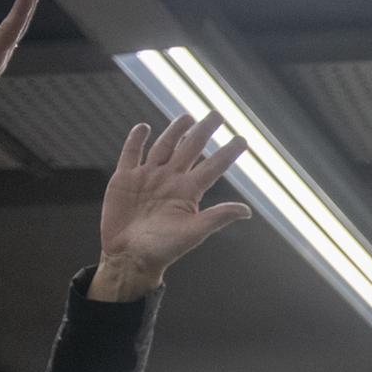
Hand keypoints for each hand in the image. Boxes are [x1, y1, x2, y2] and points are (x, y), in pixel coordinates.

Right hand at [91, 115, 250, 298]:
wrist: (129, 257)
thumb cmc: (164, 249)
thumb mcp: (193, 233)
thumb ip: (217, 218)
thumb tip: (247, 210)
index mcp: (189, 192)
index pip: (213, 167)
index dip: (227, 153)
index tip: (242, 139)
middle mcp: (170, 181)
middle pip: (189, 150)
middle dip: (203, 132)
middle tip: (217, 114)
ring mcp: (147, 177)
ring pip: (164, 147)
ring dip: (175, 131)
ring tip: (188, 117)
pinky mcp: (124, 179)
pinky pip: (131, 154)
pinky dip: (136, 140)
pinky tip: (144, 128)